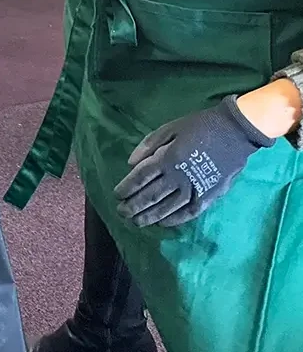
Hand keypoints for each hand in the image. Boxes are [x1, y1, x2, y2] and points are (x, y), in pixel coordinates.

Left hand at [114, 95, 273, 227]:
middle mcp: (178, 176)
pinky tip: (162, 223)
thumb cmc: (199, 127)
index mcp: (167, 158)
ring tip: (136, 222)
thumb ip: (148, 145)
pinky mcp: (210, 195)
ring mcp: (195, 188)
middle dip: (133, 206)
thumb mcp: (170, 128)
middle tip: (121, 213)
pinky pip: (189, 212)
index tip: (116, 195)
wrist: (235, 132)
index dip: (126, 188)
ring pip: (167, 208)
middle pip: (151, 196)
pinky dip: (175, 219)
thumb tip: (130, 164)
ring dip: (150, 216)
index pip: (140, 178)